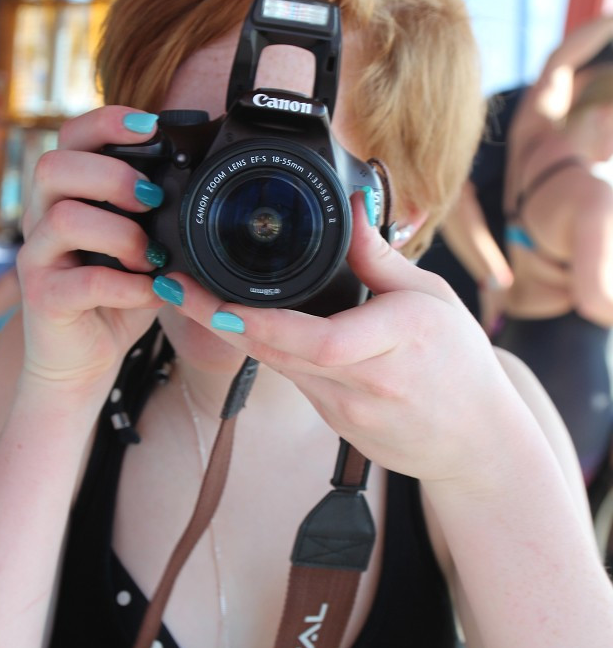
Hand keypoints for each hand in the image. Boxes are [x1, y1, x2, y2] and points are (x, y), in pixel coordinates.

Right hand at [17, 106, 163, 400]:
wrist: (84, 360)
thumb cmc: (115, 296)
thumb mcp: (142, 246)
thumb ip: (158, 215)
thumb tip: (203, 182)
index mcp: (64, 195)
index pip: (70, 137)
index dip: (106, 122)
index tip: (150, 125)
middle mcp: (41, 219)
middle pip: (53, 166)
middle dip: (111, 175)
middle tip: (152, 200)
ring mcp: (38, 258)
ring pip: (63, 218)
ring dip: (120, 232)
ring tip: (150, 254)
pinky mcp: (43, 299)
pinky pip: (82, 281)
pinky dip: (126, 285)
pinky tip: (150, 291)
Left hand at [155, 194, 521, 483]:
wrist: (475, 442)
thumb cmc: (459, 365)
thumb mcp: (431, 297)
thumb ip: (381, 256)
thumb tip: (352, 205)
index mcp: (396, 342)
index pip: (320, 341)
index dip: (262, 325)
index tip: (218, 302)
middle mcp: (366, 382)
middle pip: (278, 352)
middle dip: (218, 318)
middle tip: (174, 284)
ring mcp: (347, 410)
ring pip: (277, 366)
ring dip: (232, 332)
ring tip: (191, 294)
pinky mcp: (334, 422)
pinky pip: (292, 380)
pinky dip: (265, 350)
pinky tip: (240, 324)